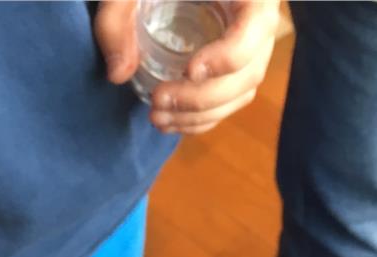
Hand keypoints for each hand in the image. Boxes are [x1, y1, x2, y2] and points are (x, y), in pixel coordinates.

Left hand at [95, 0, 280, 133]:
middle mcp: (259, 18)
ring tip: (158, 118)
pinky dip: (203, 117)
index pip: (256, 27)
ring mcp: (250, 43)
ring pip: (241, 91)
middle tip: (159, 100)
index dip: (228, 56)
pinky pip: (230, 98)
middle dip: (203, 98)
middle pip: (250, 70)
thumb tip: (119, 74)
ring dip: (200, 115)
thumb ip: (118, 15)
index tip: (189, 70)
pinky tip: (169, 122)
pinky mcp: (234, 62)